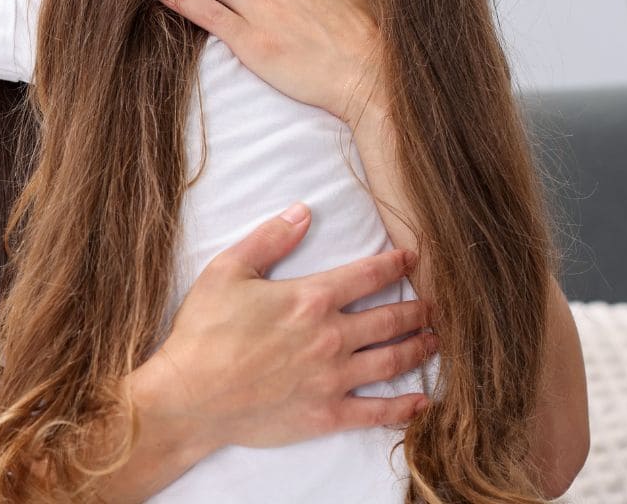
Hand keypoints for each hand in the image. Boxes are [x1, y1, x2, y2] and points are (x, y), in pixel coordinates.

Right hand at [145, 203, 435, 452]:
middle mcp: (330, 338)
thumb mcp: (229, 269)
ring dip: (419, 349)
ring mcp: (332, 379)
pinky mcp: (326, 415)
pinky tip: (422, 400)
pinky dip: (404, 407)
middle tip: (436, 305)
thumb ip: (271, 239)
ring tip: (435, 340)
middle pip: (389, 319)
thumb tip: (304, 211)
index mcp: (310, 298)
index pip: (367, 276)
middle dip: (417, 309)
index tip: (412, 258)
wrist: (190, 396)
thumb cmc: (205, 330)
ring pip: (391, 362)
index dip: (395, 264)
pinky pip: (376, 412)